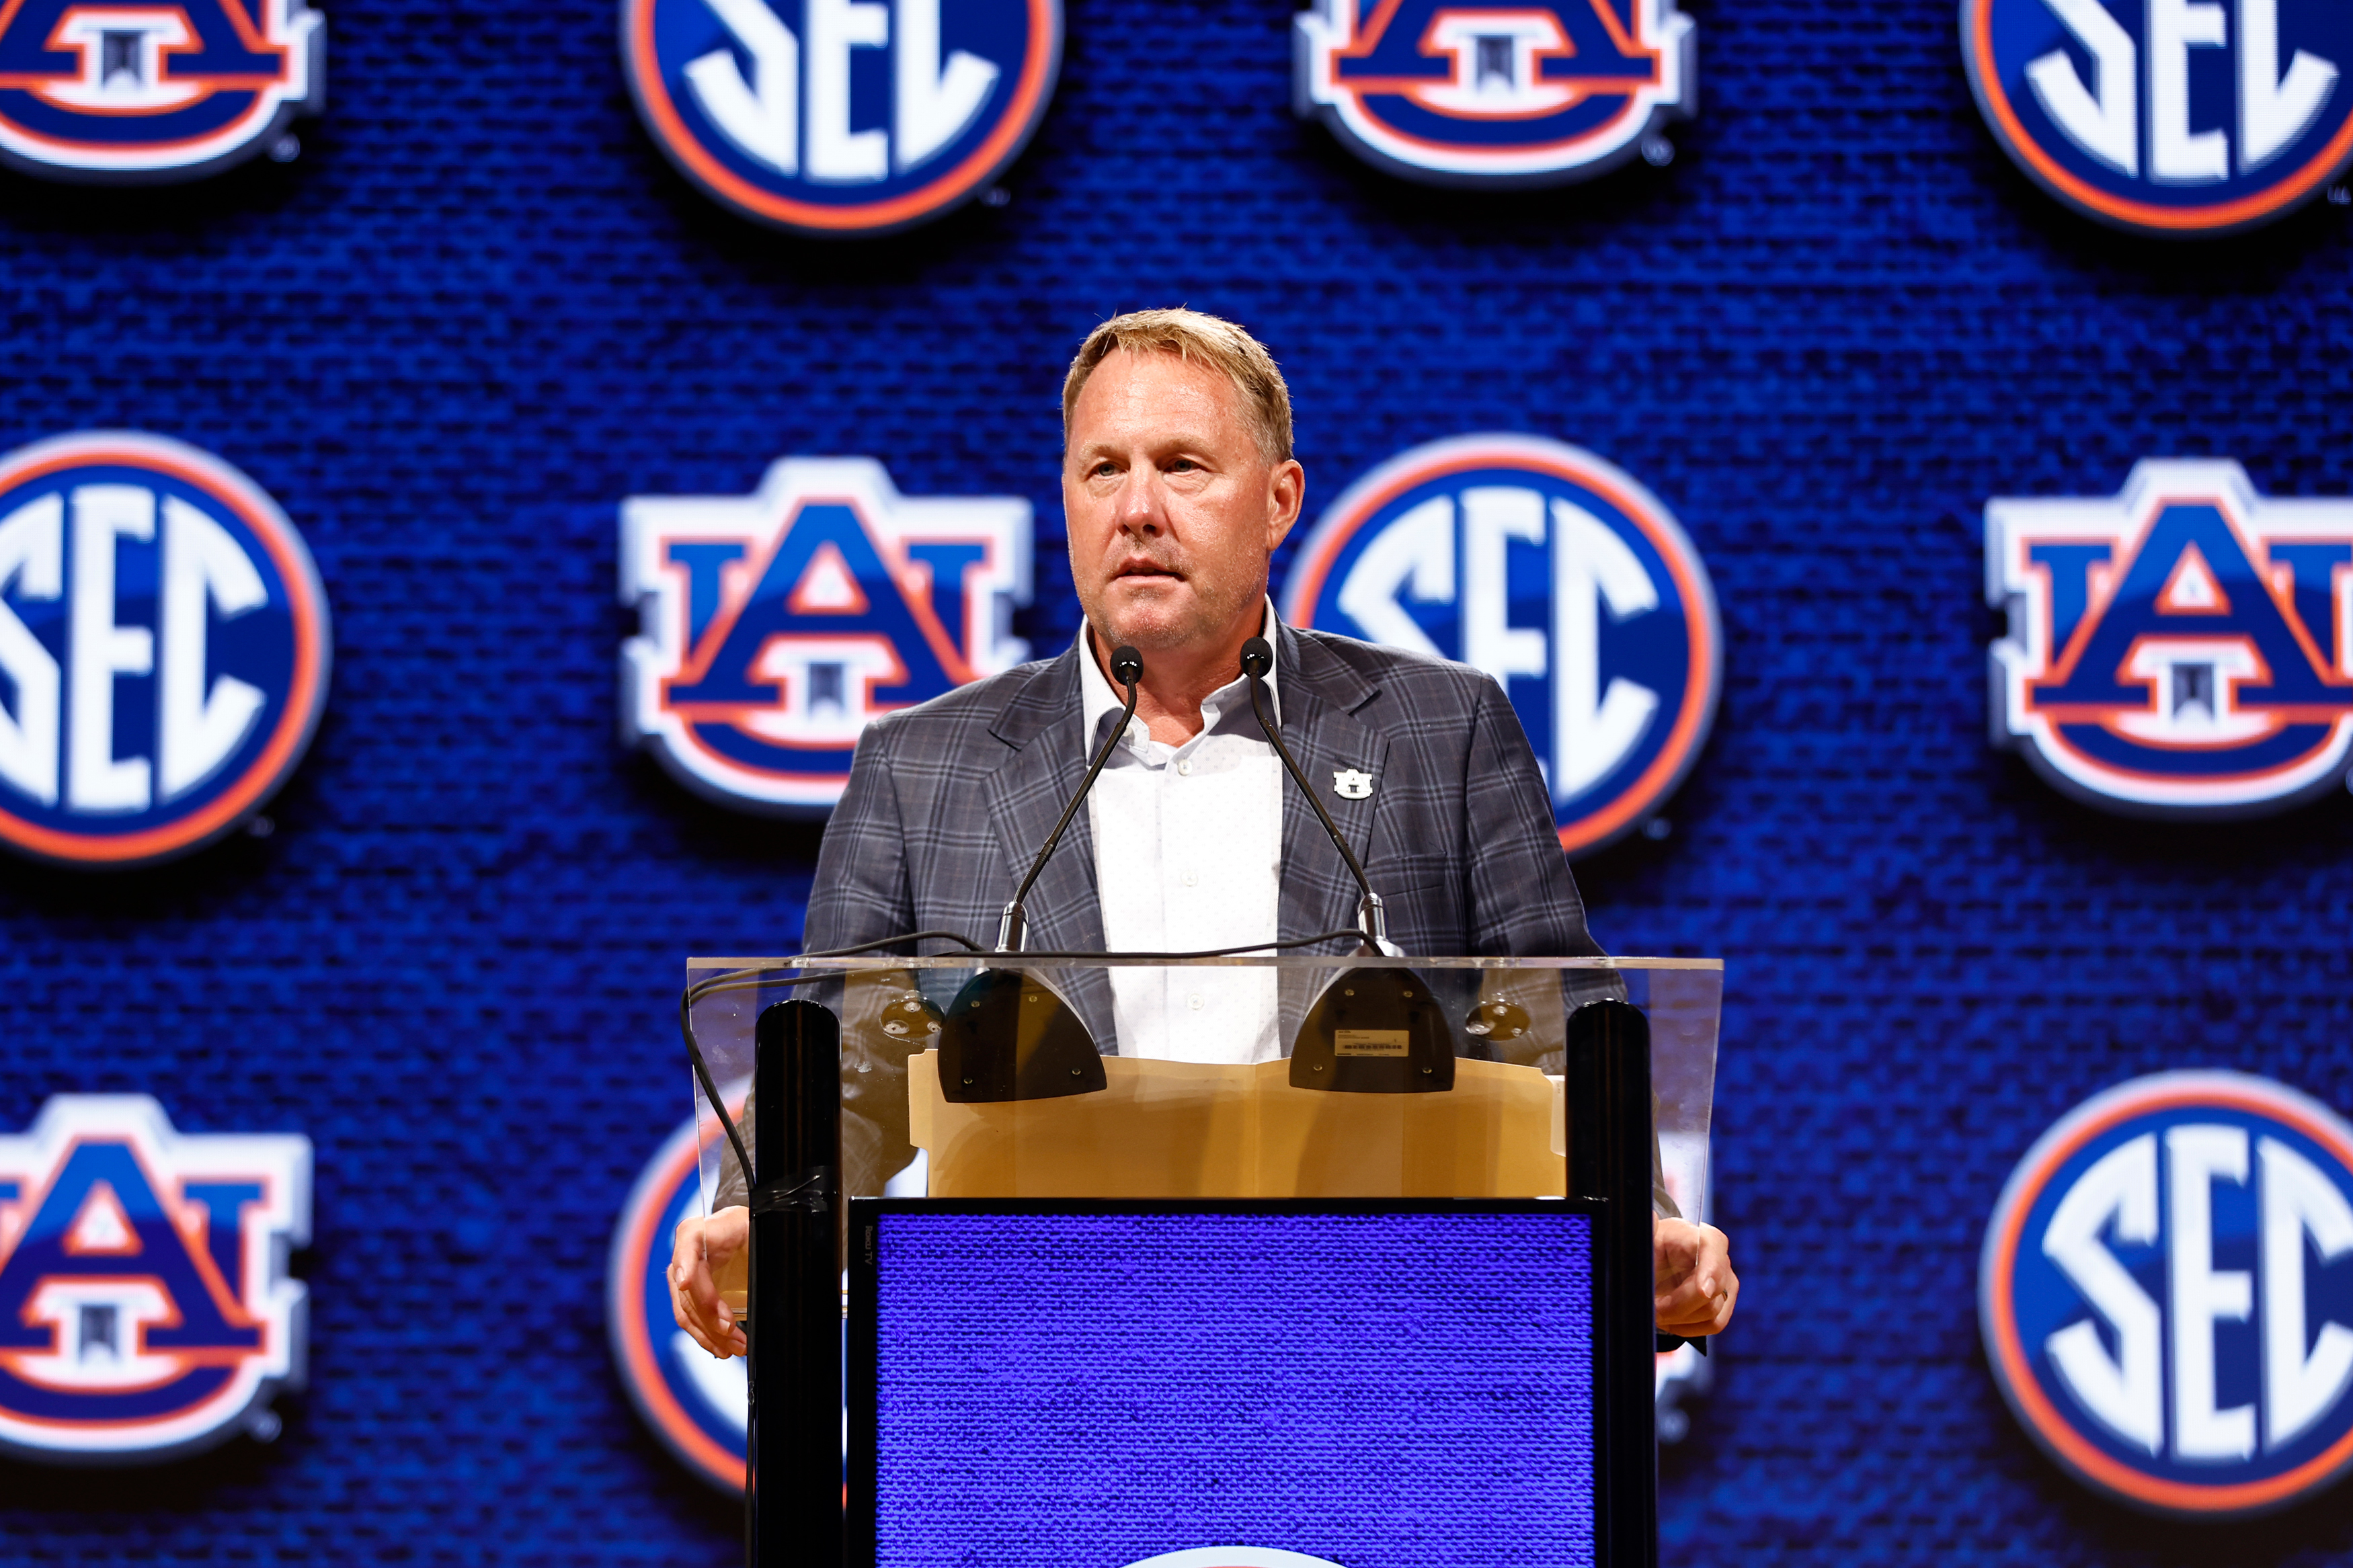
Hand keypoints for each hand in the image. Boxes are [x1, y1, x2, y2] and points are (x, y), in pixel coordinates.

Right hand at [669, 1206, 748, 1358]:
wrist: (737, 1231)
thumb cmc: (748, 1229)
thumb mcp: (755, 1230)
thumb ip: (757, 1247)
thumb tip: (777, 1274)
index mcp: (699, 1230)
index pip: (688, 1243)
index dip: (685, 1264)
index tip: (686, 1283)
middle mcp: (683, 1253)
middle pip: (689, 1289)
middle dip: (709, 1316)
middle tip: (732, 1333)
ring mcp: (680, 1275)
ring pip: (687, 1310)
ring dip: (709, 1333)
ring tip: (733, 1348)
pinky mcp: (684, 1294)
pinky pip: (689, 1318)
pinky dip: (705, 1335)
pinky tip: (720, 1347)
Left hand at [1653, 1217, 1736, 1336]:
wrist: (1661, 1262)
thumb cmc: (1654, 1247)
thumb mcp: (1647, 1238)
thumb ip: (1647, 1229)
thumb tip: (1651, 1217)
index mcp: (1703, 1236)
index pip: (1713, 1249)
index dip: (1711, 1271)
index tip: (1703, 1292)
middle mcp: (1722, 1259)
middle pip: (1710, 1294)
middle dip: (1677, 1306)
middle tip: (1651, 1309)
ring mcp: (1728, 1283)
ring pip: (1711, 1314)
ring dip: (1679, 1319)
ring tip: (1657, 1311)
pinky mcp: (1727, 1303)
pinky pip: (1713, 1325)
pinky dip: (1688, 1328)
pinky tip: (1670, 1319)